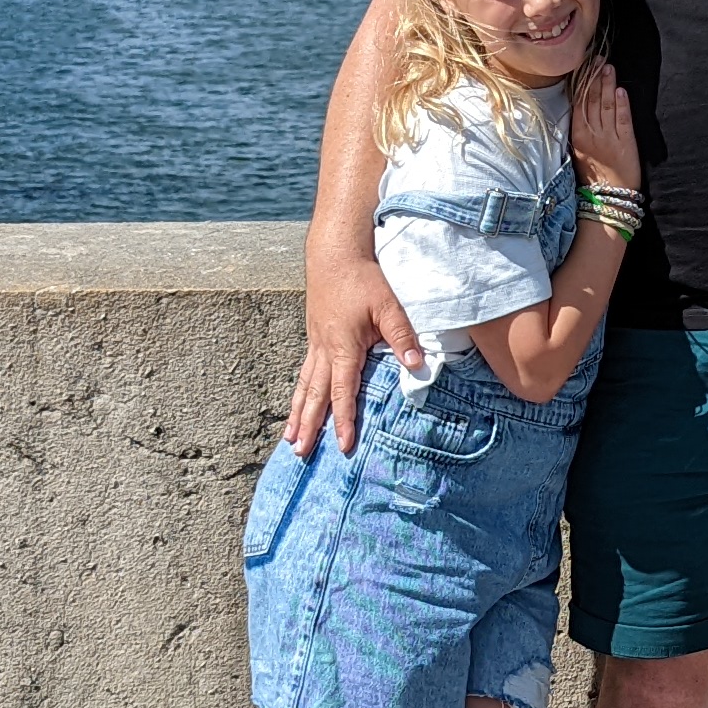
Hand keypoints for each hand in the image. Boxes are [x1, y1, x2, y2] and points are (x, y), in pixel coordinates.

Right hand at [287, 237, 420, 453]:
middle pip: (314, 396)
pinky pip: (305, 373)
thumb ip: (402, 336)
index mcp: (342, 347)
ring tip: (290, 439)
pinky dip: (300, 393)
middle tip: (299, 454)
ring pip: (304, 386)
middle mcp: (323, 350)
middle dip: (307, 426)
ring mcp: (315, 344)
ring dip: (297, 414)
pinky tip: (298, 404)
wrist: (333, 253)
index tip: (342, 446)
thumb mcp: (388, 305)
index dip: (343, 420)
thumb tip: (417, 366)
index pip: (343, 392)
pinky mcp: (314, 337)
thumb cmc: (362, 278)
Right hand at [569, 58, 640, 193]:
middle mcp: (592, 134)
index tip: (584, 66)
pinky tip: (622, 90)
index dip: (582, 83)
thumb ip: (580, 130)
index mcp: (578, 136)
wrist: (608, 198)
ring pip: (606, 105)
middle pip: (592, 100)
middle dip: (595, 77)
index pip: (578, 103)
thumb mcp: (579, 151)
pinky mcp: (626, 143)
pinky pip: (623, 119)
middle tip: (598, 59)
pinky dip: (622, 104)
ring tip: (609, 68)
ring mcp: (609, 138)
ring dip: (608, 85)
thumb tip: (580, 107)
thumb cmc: (593, 177)